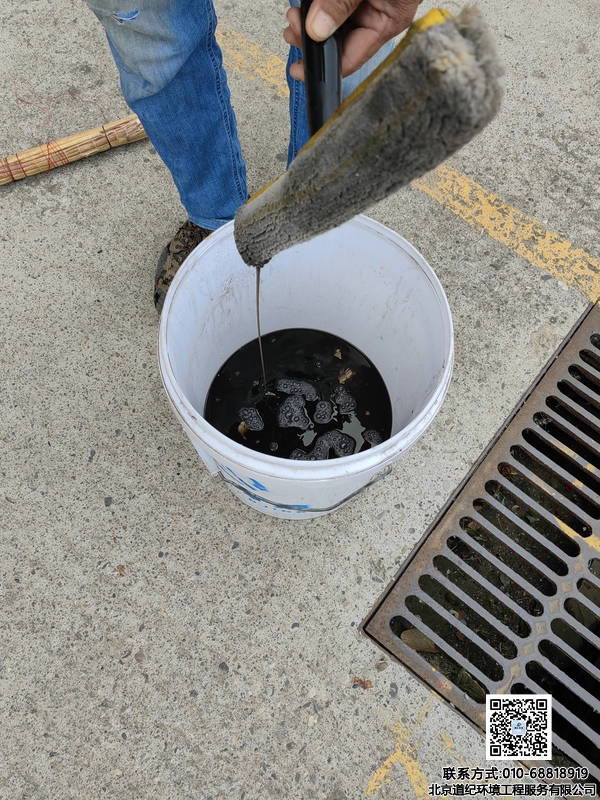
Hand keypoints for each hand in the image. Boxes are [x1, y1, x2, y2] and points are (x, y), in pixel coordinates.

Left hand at [283, 0, 421, 78]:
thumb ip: (342, 4)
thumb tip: (318, 29)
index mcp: (388, 20)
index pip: (353, 57)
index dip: (325, 65)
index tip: (300, 68)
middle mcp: (378, 13)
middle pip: (340, 39)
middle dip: (313, 37)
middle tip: (293, 28)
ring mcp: (367, 2)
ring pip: (333, 21)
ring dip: (312, 19)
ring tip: (296, 13)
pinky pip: (333, 5)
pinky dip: (319, 5)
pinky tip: (308, 4)